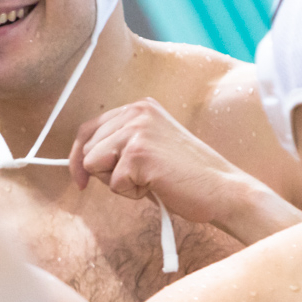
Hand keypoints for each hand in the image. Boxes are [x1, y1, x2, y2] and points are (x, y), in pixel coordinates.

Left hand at [69, 98, 301, 244]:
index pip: (89, 129)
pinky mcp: (139, 153)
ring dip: (117, 182)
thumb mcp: (149, 149)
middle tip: (140, 181)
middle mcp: (136, 112)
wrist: (222, 190)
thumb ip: (120, 146)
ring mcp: (137, 130)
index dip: (79, 157)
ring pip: (94, 164)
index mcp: (139, 108)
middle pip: (87, 148)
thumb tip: (81, 162)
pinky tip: (157, 186)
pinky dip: (131, 193)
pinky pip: (113, 183)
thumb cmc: (187, 177)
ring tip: (150, 181)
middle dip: (103, 173)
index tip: (80, 179)